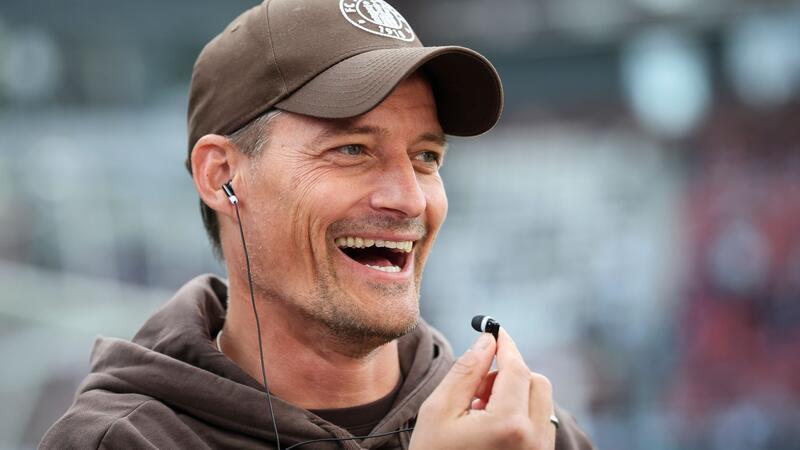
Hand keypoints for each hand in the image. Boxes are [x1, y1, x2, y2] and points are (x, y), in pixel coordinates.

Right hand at [409, 329, 555, 449]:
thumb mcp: (439, 410)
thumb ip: (466, 370)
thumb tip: (487, 340)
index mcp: (508, 425)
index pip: (516, 368)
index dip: (506, 344)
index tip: (495, 330)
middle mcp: (533, 440)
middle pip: (536, 382)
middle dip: (510, 373)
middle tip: (477, 388)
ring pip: (540, 402)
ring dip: (515, 395)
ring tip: (479, 413)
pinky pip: (539, 424)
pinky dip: (519, 415)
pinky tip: (490, 429)